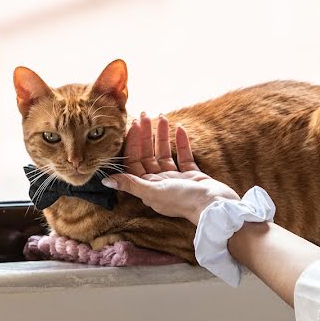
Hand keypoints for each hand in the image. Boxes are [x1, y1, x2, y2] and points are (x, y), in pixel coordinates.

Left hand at [101, 113, 238, 224]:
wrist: (213, 205)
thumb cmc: (183, 200)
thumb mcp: (153, 191)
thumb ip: (130, 184)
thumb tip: (106, 181)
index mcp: (147, 188)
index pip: (134, 161)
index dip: (132, 143)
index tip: (134, 125)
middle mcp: (159, 183)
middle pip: (148, 155)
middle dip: (146, 135)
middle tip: (145, 115)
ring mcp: (175, 179)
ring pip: (165, 153)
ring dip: (163, 135)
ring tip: (162, 116)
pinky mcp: (191, 176)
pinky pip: (184, 156)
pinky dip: (181, 143)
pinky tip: (180, 128)